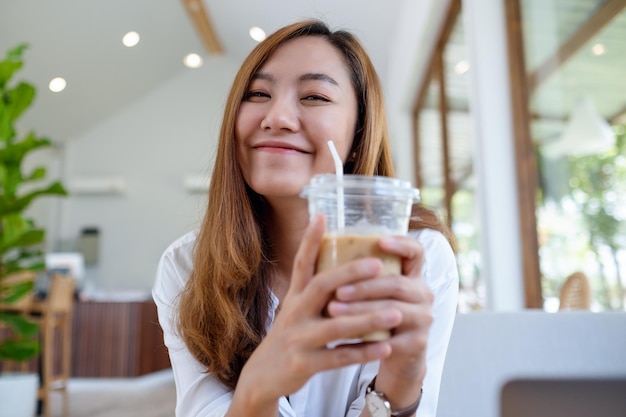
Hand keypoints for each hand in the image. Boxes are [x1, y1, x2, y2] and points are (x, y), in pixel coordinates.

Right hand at [231, 214, 402, 412]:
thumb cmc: (288, 337)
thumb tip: (334, 262)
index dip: (310, 239)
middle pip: (321, 286)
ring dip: (368, 319)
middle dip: (350, 274)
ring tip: (396, 313)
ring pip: (336, 325)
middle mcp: (294, 312)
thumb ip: (313, 289)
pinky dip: (362, 353)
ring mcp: (298, 339)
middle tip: (378, 264)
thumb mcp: (294, 309)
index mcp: (294, 297)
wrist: (263, 377)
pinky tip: (384, 348)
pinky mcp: (304, 364)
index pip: (301, 263)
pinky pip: (338, 357)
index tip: (321, 215)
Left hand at [326, 234, 432, 408]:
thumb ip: (361, 273)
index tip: (379, 242)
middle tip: (338, 291)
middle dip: (364, 286)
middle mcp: (423, 294)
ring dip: (360, 311)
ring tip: (333, 311)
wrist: (397, 357)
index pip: (416, 252)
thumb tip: (321, 245)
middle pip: (397, 284)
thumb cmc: (377, 317)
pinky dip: (364, 341)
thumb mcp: (375, 293)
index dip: (401, 244)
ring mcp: (423, 319)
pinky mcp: (418, 344)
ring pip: (392, 311)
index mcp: (413, 276)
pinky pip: (391, 341)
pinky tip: (341, 341)